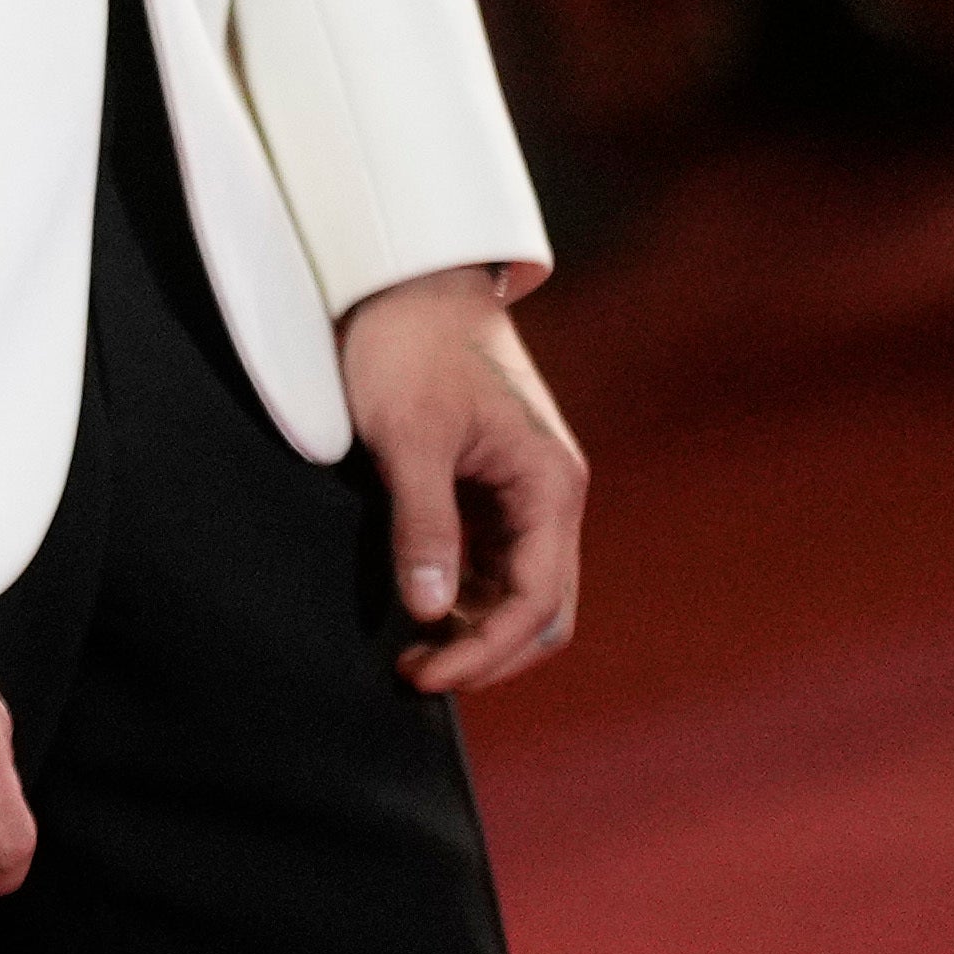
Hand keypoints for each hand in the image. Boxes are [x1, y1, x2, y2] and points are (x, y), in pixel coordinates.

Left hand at [335, 268, 586, 694]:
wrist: (403, 278)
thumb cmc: (409, 344)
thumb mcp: (407, 436)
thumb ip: (423, 524)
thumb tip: (428, 610)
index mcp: (549, 484)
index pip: (536, 602)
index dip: (484, 651)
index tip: (423, 675)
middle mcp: (550, 495)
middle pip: (540, 609)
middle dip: (485, 651)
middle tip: (413, 674)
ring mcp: (523, 493)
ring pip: (517, 590)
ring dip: (473, 629)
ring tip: (408, 651)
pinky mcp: (491, 487)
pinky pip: (492, 562)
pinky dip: (463, 596)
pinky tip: (417, 609)